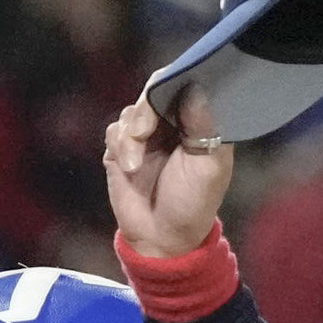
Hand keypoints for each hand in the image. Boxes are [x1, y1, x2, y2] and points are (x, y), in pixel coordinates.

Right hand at [104, 88, 233, 260]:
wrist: (162, 239)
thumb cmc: (192, 205)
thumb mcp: (208, 167)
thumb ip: (203, 126)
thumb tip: (195, 88)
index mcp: (197, 123)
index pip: (184, 86)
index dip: (173, 83)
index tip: (166, 92)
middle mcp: (171, 124)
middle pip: (152, 92)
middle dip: (145, 111)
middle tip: (144, 131)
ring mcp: (146, 137)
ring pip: (131, 113)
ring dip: (131, 137)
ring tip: (135, 165)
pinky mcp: (122, 150)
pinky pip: (114, 131)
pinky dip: (119, 146)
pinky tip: (129, 168)